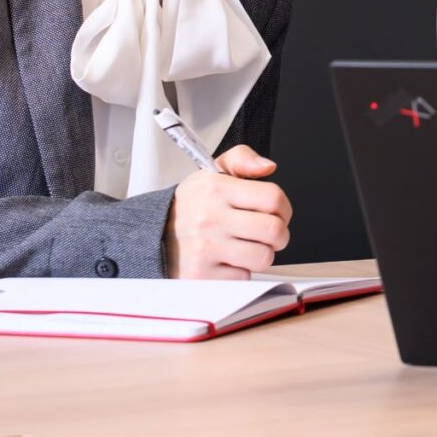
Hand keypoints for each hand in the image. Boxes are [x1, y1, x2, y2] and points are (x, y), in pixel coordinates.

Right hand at [163, 145, 292, 278]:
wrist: (153, 233)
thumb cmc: (191, 205)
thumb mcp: (212, 173)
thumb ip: (242, 159)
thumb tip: (268, 166)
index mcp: (217, 189)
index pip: (273, 198)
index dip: (283, 208)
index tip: (278, 213)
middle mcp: (210, 218)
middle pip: (274, 231)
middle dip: (279, 235)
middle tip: (268, 235)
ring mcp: (205, 248)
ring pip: (263, 257)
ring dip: (261, 255)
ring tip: (247, 247)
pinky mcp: (201, 275)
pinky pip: (242, 277)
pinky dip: (240, 272)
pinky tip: (228, 261)